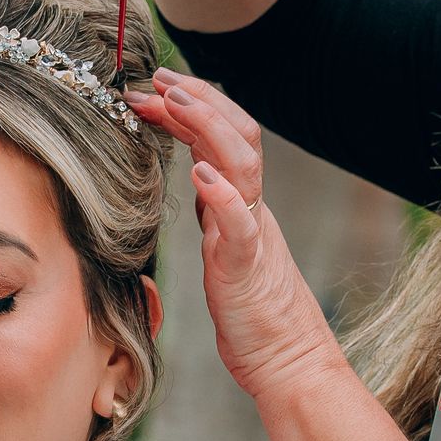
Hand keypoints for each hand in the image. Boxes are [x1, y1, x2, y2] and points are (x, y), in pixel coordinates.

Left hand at [131, 70, 337, 399]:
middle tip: (157, 77)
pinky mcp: (248, 270)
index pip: (221, 138)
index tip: (153, 88)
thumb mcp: (225, 249)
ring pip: (242, 164)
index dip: (191, 107)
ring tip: (174, 101)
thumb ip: (216, 211)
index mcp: (243, 205)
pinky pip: (240, 226)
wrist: (287, 362)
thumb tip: (198, 177)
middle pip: (237, 134)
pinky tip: (201, 174)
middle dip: (197, 98)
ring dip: (206, 126)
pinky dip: (223, 196)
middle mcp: (252, 210)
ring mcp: (253, 236)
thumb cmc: (252, 314)